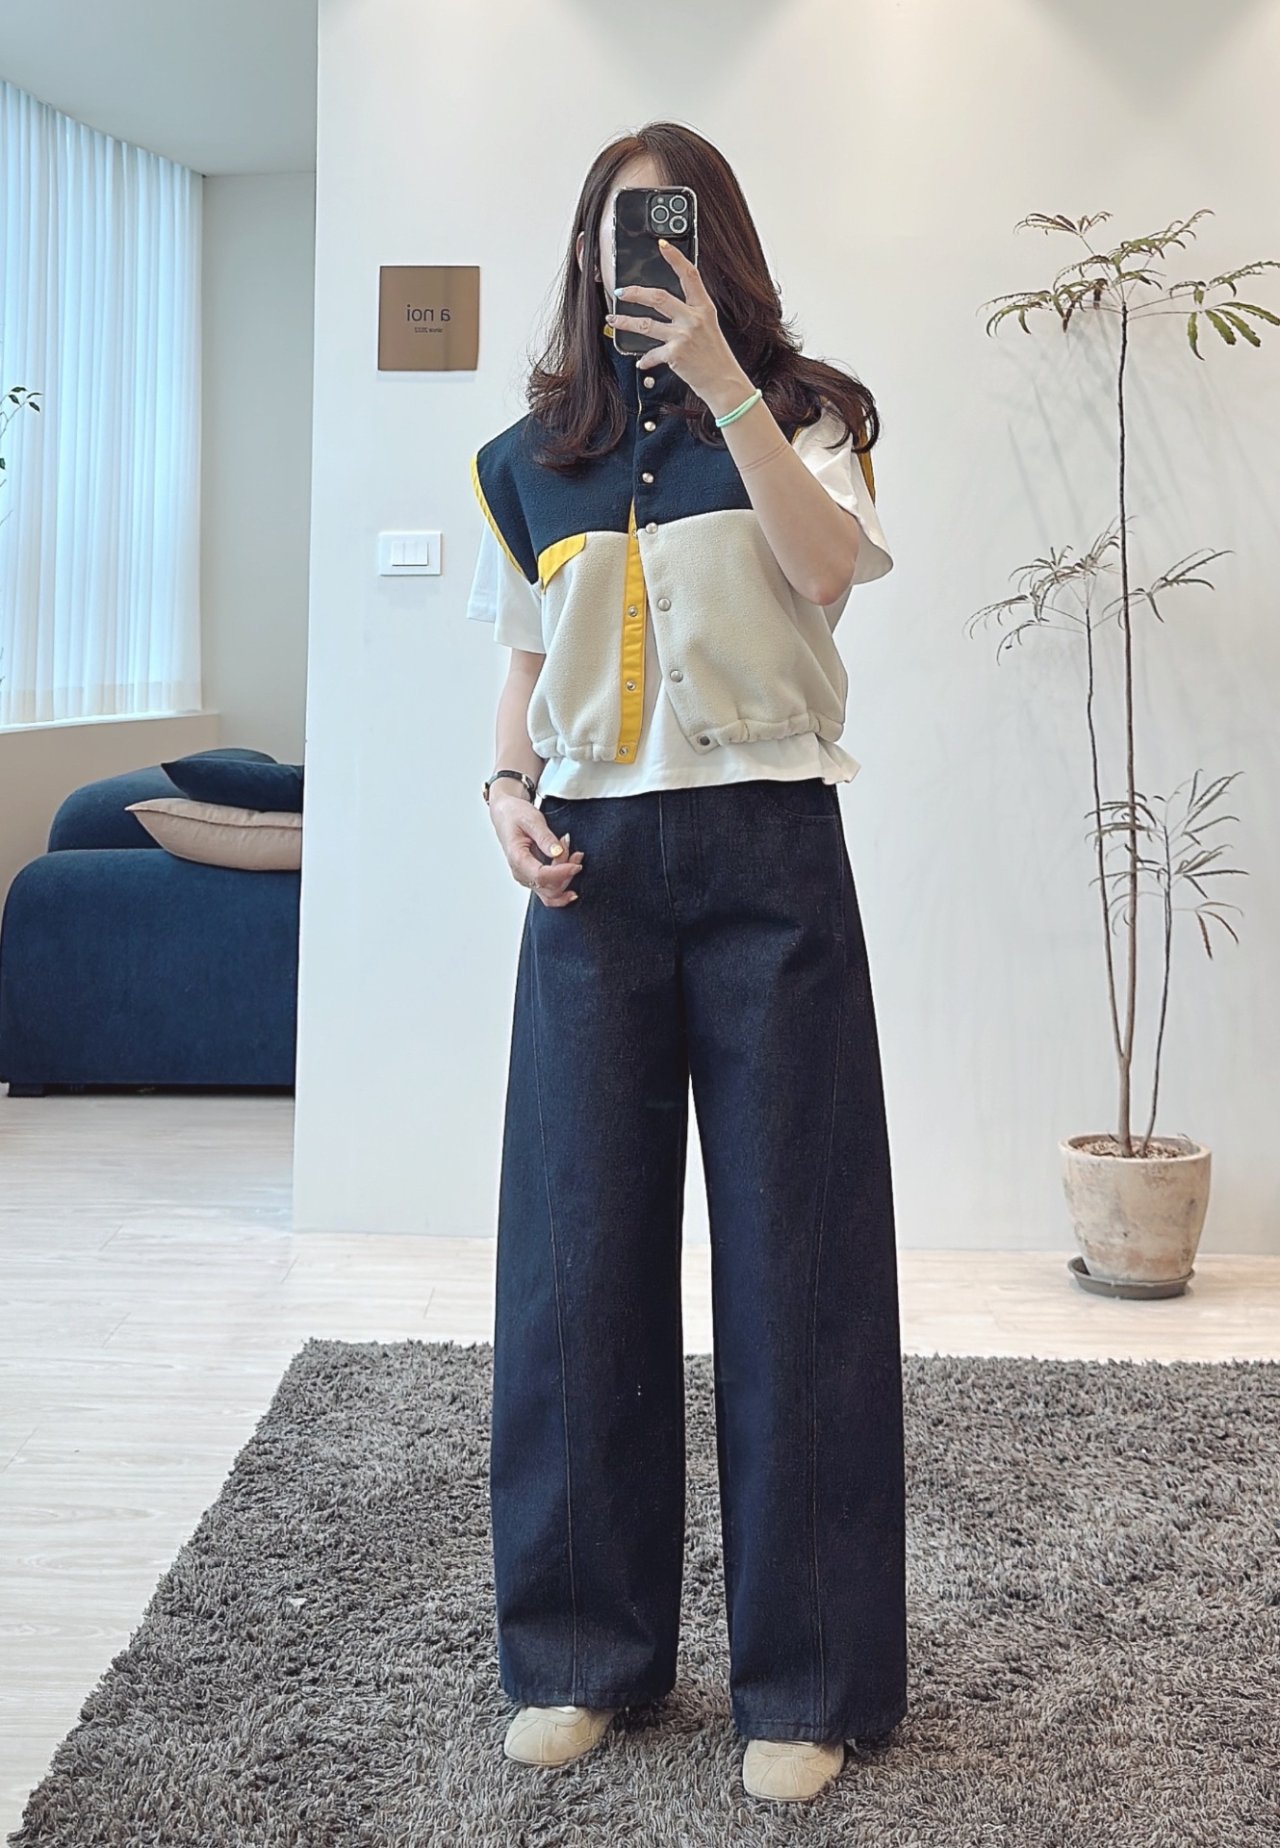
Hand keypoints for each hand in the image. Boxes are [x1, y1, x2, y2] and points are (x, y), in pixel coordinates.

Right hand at [488, 785, 583, 905]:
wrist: (506, 814)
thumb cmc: (515, 815)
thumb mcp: (532, 820)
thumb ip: (545, 837)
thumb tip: (557, 852)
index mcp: (517, 858)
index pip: (541, 876)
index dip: (561, 873)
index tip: (576, 865)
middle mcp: (520, 872)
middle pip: (549, 887)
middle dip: (567, 872)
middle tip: (573, 849)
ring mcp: (527, 877)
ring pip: (552, 891)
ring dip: (568, 877)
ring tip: (575, 855)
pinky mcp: (533, 877)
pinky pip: (551, 889)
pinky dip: (564, 880)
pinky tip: (572, 868)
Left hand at [607, 240, 751, 412]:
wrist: (724, 382)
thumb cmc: (715, 357)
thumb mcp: (709, 327)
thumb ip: (691, 314)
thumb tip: (668, 307)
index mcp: (704, 308)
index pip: (689, 276)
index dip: (675, 258)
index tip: (662, 245)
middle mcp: (694, 318)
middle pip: (659, 297)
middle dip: (635, 293)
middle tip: (621, 292)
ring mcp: (683, 336)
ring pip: (645, 324)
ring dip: (625, 322)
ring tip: (613, 321)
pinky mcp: (675, 354)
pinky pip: (652, 354)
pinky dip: (645, 360)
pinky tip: (641, 362)